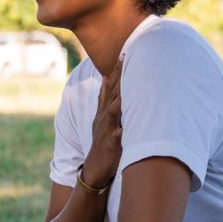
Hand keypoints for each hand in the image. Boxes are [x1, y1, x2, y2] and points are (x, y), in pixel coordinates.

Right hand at [79, 65, 123, 190]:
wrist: (94, 168)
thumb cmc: (104, 142)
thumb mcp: (103, 119)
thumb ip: (107, 100)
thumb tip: (108, 80)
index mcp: (104, 111)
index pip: (110, 86)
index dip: (116, 70)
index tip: (124, 53)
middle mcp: (104, 117)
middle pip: (113, 93)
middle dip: (119, 76)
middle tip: (126, 58)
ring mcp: (107, 129)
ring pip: (114, 111)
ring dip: (120, 99)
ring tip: (128, 87)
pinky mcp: (111, 145)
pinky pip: (117, 137)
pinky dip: (121, 131)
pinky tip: (125, 127)